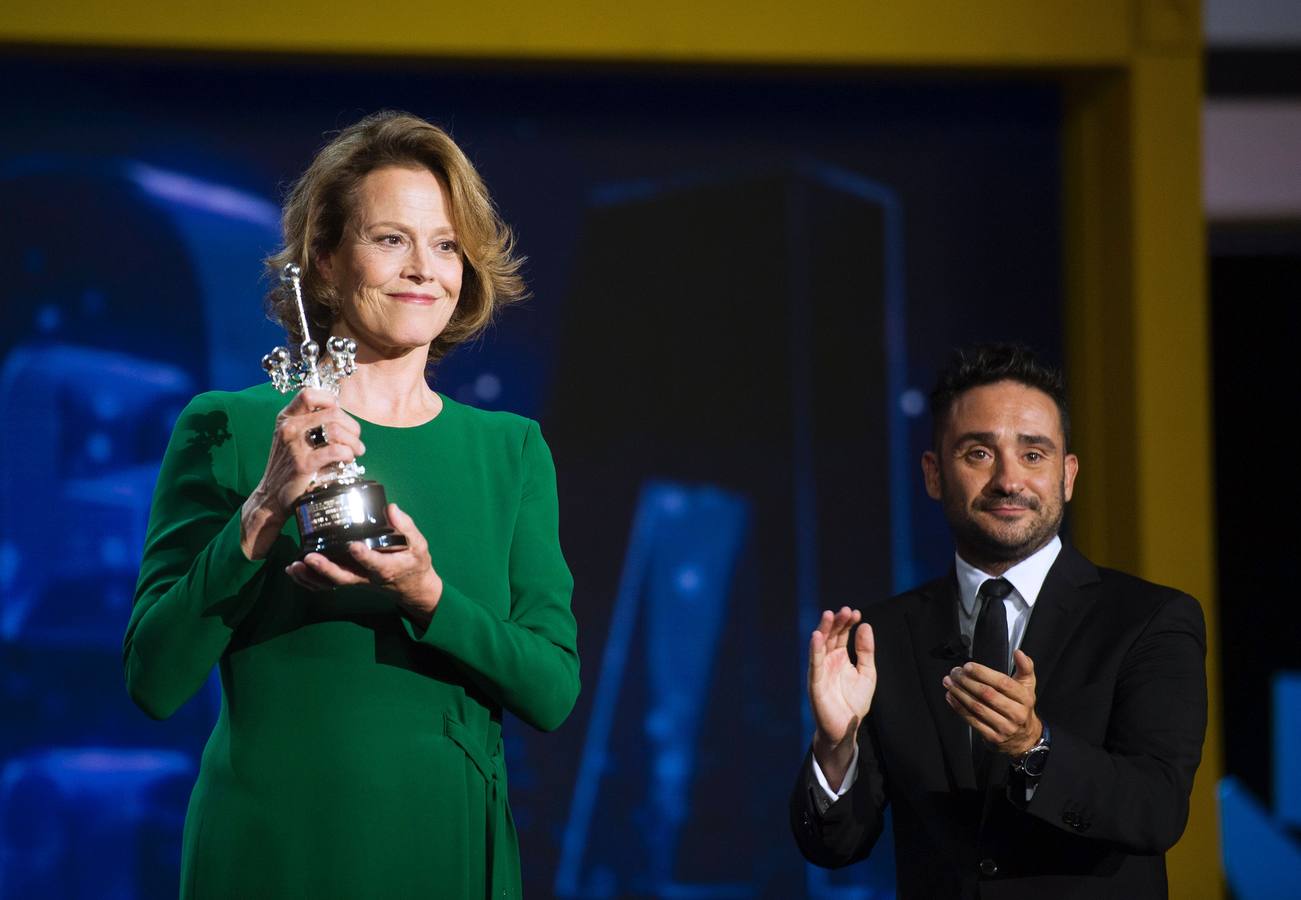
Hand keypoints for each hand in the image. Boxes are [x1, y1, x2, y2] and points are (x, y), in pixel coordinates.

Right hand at [240, 388, 364, 559]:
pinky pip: (336, 450)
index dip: (331, 400)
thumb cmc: (288, 466)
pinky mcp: (303, 463)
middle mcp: (288, 428)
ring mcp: (295, 445)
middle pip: (332, 412)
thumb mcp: (292, 438)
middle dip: (352, 426)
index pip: (309, 394)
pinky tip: (348, 458)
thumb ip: (311, 424)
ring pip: (336, 429)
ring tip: (355, 451)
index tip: (340, 415)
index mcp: (286, 418)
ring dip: (353, 441)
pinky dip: (348, 453)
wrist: (272, 495)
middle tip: (356, 439)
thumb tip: (343, 418)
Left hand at [284, 503, 443, 625]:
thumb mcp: (418, 545)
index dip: (363, 556)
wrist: (411, 586)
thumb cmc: (414, 563)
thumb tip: (391, 508)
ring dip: (311, 577)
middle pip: (344, 577)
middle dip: (325, 568)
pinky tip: (294, 570)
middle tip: (310, 557)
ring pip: (330, 584)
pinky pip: (326, 585)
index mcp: (387, 567)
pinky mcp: (349, 579)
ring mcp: (356, 580)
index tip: (353, 546)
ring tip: (295, 566)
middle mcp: (368, 576)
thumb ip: (406, 526)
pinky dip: (308, 580)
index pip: (374, 563)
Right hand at [808, 607, 875, 788]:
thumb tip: (865, 625)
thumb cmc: (854, 702)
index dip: (848, 623)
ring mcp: (820, 670)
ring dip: (823, 630)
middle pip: (831, 636)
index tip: (856, 613)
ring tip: (829, 615)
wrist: (846, 729)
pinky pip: (814, 664)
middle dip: (837, 622)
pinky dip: (815, 650)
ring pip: (820, 646)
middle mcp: (828, 661)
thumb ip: (866, 651)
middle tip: (845, 610)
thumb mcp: (867, 673)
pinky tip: (817, 636)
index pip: (842, 634)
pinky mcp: (815, 683)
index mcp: (840, 657)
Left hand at [943, 648, 1041, 756]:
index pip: (1002, 683)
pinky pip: (972, 720)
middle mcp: (1016, 713)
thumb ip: (1025, 667)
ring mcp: (1004, 726)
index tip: (968, 666)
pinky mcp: (992, 737)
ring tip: (949, 682)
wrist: (1024, 738)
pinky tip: (951, 697)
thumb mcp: (1028, 686)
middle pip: (987, 694)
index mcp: (1025, 698)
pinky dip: (959, 707)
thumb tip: (1019, 653)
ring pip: (977, 707)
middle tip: (955, 673)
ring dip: (960, 693)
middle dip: (967, 681)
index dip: (983, 673)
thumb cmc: (1022, 706)